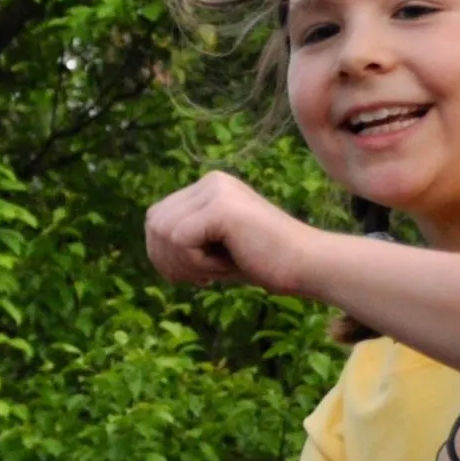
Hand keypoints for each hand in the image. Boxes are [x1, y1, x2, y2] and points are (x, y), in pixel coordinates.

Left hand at [144, 170, 324, 297]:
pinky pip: (180, 241)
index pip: (157, 218)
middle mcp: (210, 182)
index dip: (164, 253)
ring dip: (185, 264)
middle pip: (154, 224)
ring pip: (164, 234)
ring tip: (219, 269)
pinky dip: (197, 263)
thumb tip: (153, 246)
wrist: (307, 265)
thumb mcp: (216, 248)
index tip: (196, 273)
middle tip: (204, 278)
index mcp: (208, 187)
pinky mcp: (221, 207)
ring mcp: (216, 191)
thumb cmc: (265, 262)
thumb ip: (185, 240)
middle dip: (169, 261)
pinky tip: (227, 264)